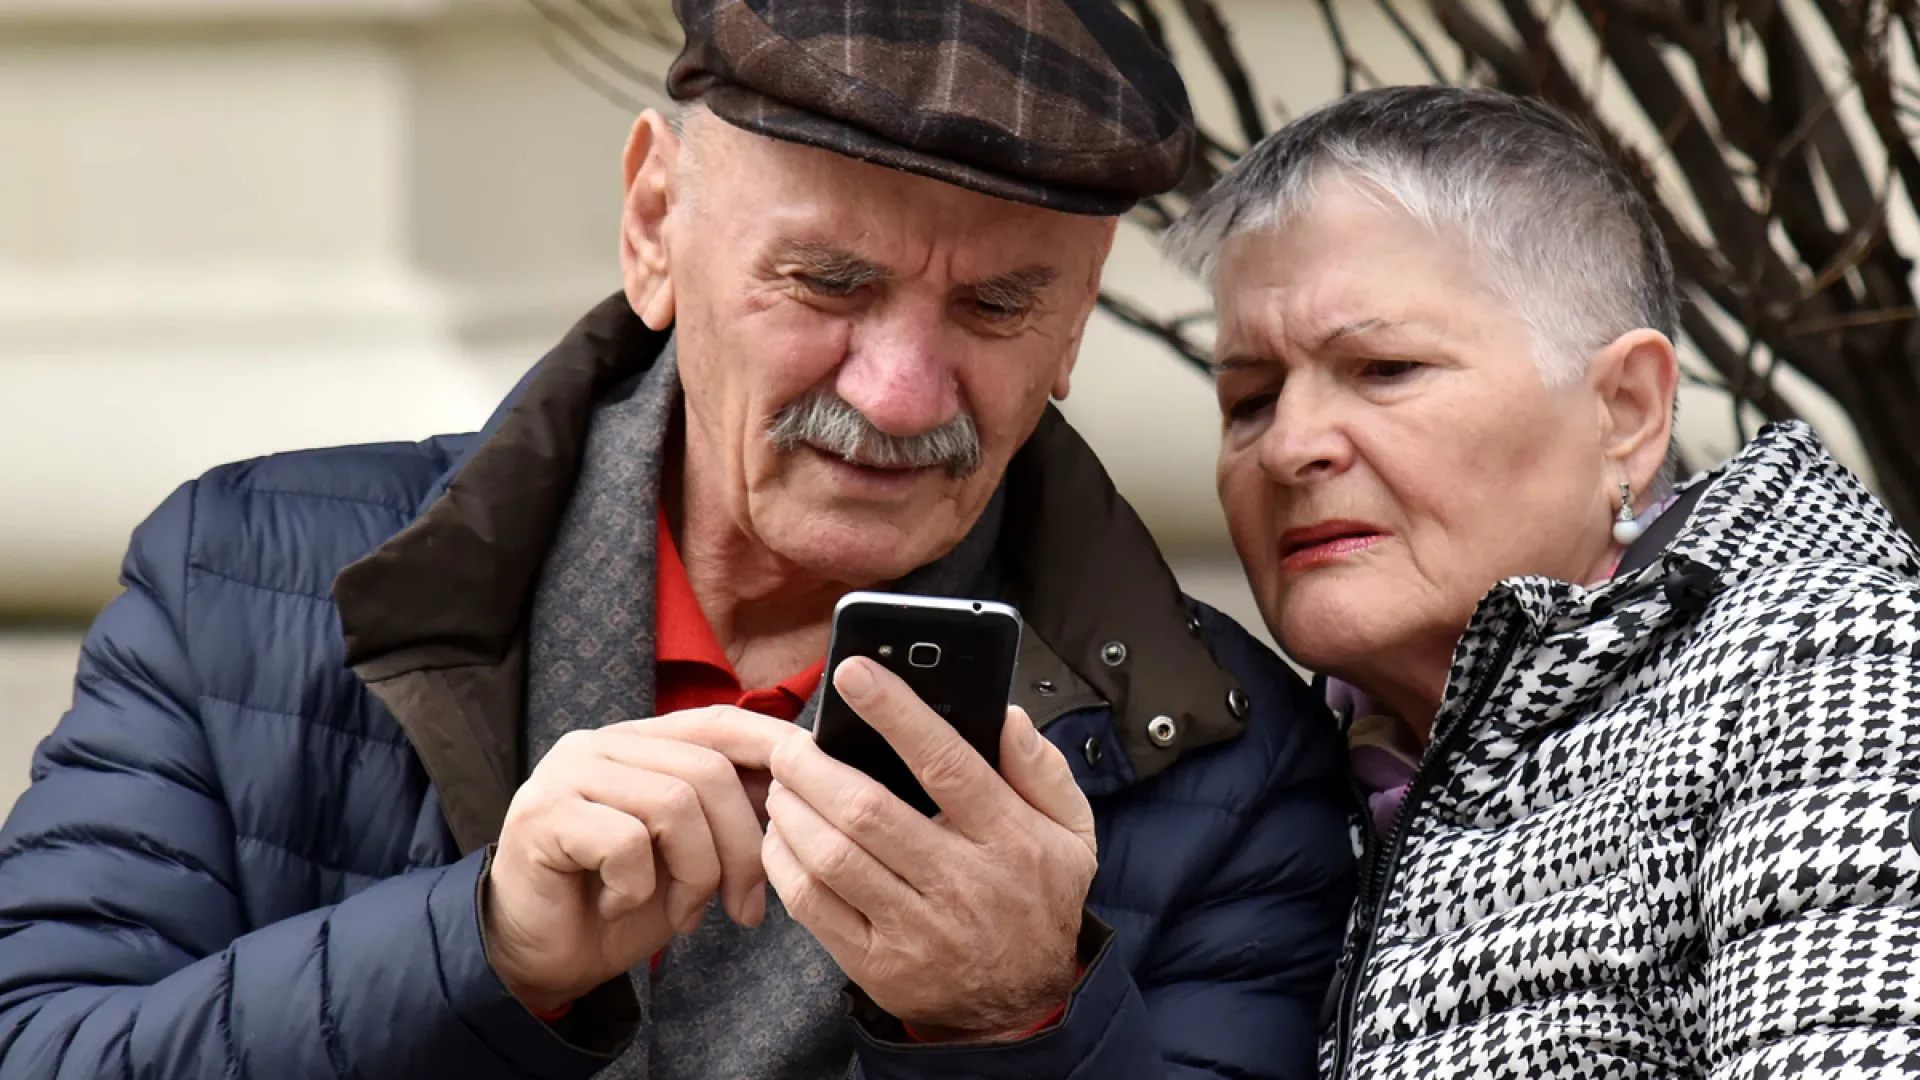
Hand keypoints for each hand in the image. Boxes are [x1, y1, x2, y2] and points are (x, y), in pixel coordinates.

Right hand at [483, 707, 804, 1011]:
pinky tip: (618, 906)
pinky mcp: (543, 813)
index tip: (818, 794)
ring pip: (676, 804)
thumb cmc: (620, 903)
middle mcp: (603, 744)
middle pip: (709, 771)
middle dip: (743, 848)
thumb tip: (804, 788)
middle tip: (742, 907)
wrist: (539, 958)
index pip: (722, 722)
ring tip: (683, 914)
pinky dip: (638, 888)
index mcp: (643, 742)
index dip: (776, 748)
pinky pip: (627, 842)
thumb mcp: (691, 854)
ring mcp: (568, 772)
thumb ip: (731, 814)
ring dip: (696, 875)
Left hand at [763, 657, 1098, 1041]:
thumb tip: (1007, 716)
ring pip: (834, 857)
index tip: (855, 672)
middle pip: (870, 811)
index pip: (947, 762)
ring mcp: (917, 929)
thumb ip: (1043, 769)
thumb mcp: (1071, 834)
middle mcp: (962, 884)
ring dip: (793, 810)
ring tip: (781, 782)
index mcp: (1009, 839)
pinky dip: (785, 862)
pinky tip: (781, 833)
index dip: (896, 712)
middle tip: (790, 741)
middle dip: (815, 766)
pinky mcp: (878, 965)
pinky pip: (814, 906)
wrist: (1024, 1007)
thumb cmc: (1037, 903)